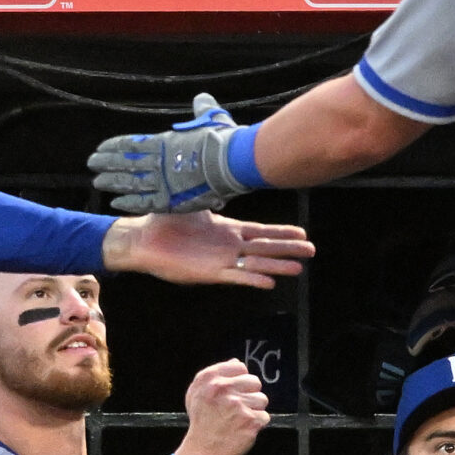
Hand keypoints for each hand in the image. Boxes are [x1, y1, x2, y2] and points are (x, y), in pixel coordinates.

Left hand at [89, 91, 254, 214]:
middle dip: (107, 163)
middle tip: (91, 163)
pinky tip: (115, 202)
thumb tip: (202, 98)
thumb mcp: (212, 118)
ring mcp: (162, 182)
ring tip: (97, 182)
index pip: (132, 144)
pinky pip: (144, 202)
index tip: (101, 148)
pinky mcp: (170, 200)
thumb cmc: (224, 139)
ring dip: (112, 182)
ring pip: (130, 182)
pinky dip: (129, 202)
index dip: (115, 147)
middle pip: (126, 163)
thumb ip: (203, 110)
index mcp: (165, 142)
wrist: (232, 162)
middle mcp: (158, 162)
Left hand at [101, 210, 313, 288]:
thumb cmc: (164, 220)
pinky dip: (252, 279)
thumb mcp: (191, 202)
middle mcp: (228, 246)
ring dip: (277, 266)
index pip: (260, 231)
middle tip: (312, 250)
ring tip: (299, 268)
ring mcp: (220, 261)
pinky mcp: (209, 274)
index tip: (301, 232)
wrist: (142, 238)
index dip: (281, 232)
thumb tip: (218, 173)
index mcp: (226, 230)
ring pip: (255, 264)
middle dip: (288, 248)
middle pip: (265, 248)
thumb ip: (208, 193)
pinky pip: (235, 277)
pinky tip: (270, 282)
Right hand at [176, 360, 269, 454]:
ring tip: (239, 419)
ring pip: (262, 400)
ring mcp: (238, 405)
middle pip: (255, 382)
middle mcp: (223, 390)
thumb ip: (214, 374)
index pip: (241, 368)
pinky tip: (243, 428)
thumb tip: (236, 363)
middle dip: (249, 395)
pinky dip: (256, 424)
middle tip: (237, 408)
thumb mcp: (196, 393)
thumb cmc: (201, 422)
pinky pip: (264, 417)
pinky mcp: (250, 421)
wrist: (202, 451)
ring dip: (254, 410)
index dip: (240, 380)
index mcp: (210, 380)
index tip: (235, 391)